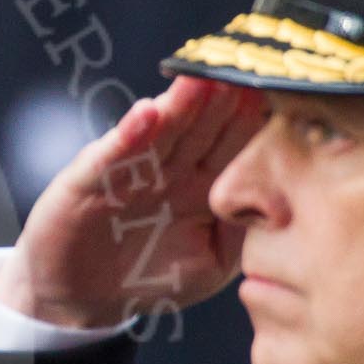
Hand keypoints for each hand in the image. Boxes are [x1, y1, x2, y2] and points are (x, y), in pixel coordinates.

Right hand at [0, 76, 264, 327]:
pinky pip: (111, 157)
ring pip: (160, 132)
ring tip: (199, 77)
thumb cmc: (148, 279)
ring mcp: (128, 172)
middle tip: (243, 65)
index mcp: (205, 184)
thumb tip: (282, 200)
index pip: (234, 141)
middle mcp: (169, 169)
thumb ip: (242, 232)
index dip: (254, 117)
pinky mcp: (88, 183)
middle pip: (200, 125)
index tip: (280, 88)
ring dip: (179, 104)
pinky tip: (144, 114)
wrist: (81, 299)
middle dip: (222, 97)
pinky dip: (127, 136)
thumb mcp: (210, 263)